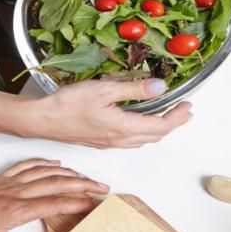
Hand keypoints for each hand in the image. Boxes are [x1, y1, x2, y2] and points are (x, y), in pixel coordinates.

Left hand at [0, 158, 106, 231]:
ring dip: (68, 172)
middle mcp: (16, 193)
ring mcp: (8, 184)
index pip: (56, 203)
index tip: (96, 203)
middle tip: (101, 188)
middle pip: (56, 183)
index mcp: (17, 210)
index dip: (78, 202)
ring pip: (44, 172)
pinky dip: (43, 163)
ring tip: (85, 176)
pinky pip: (27, 166)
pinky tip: (53, 163)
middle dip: (82, 184)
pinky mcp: (0, 181)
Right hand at [25, 78, 192, 147]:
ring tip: (169, 118)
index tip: (188, 105)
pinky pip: (131, 141)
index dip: (178, 117)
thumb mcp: (104, 90)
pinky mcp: (101, 142)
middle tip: (185, 112)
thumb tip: (160, 87)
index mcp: (124, 128)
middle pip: (155, 136)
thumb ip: (134, 89)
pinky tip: (141, 124)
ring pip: (143, 140)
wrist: (42, 121)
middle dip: (173, 124)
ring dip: (159, 130)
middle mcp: (120, 140)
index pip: (161, 126)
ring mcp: (110, 143)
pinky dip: (144, 132)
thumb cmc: (68, 104)